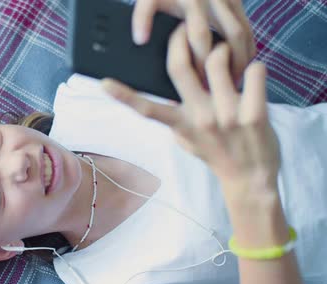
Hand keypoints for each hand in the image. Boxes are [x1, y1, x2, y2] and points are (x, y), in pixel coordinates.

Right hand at [103, 24, 279, 183]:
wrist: (250, 179)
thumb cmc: (216, 154)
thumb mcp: (186, 140)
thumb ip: (174, 118)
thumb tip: (161, 98)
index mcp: (181, 124)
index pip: (147, 109)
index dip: (123, 95)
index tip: (104, 83)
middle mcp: (201, 119)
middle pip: (180, 68)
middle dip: (181, 40)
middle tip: (184, 30)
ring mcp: (228, 116)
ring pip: (217, 60)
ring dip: (221, 49)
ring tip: (225, 56)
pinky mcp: (254, 115)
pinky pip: (254, 71)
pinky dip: (254, 66)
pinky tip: (251, 75)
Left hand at [133, 0, 255, 82]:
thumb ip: (142, 16)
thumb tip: (141, 39)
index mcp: (191, 1)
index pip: (199, 35)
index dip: (200, 61)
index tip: (198, 82)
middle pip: (229, 35)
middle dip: (227, 63)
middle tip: (220, 87)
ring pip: (243, 32)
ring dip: (241, 58)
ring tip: (233, 81)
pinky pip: (247, 28)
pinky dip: (247, 48)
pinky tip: (241, 66)